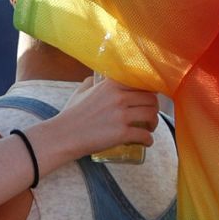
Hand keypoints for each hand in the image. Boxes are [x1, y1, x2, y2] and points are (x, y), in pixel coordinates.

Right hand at [40, 75, 158, 159]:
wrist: (64, 135)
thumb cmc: (72, 114)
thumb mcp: (82, 91)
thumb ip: (93, 82)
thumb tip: (98, 77)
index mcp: (111, 85)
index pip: (142, 82)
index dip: (150, 90)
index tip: (150, 97)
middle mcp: (119, 97)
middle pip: (151, 99)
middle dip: (154, 108)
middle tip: (149, 116)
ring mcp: (121, 115)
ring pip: (151, 115)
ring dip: (154, 123)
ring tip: (149, 128)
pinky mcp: (122, 133)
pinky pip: (145, 135)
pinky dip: (149, 140)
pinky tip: (146, 142)